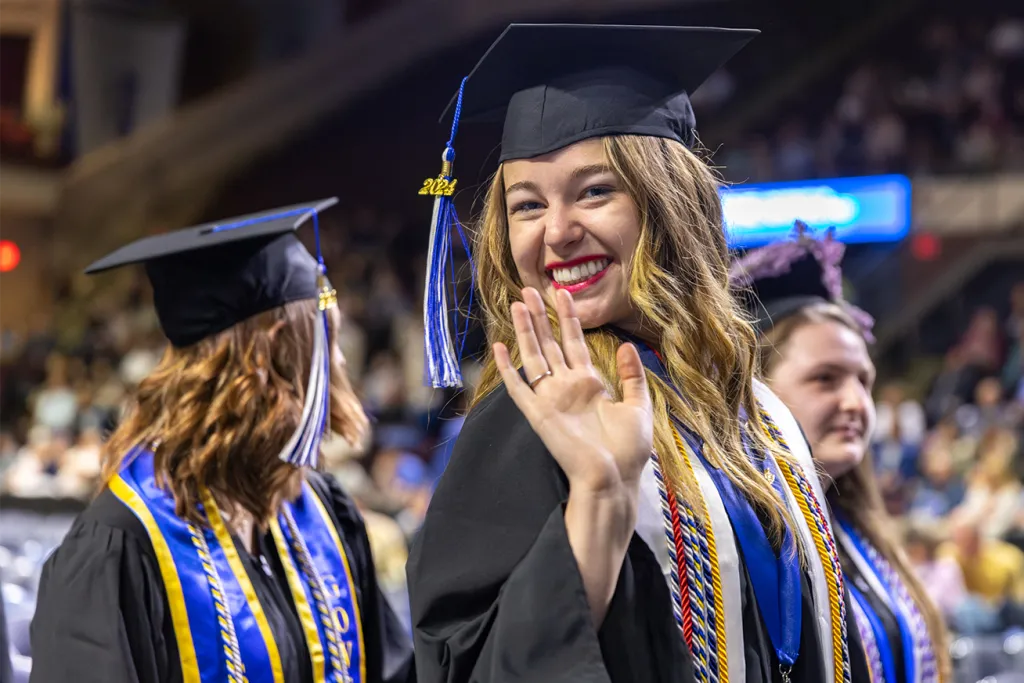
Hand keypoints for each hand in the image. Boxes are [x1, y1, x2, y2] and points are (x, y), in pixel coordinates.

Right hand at [494, 287, 652, 494]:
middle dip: (540, 316)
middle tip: (529, 289)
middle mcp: (566, 386)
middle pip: (549, 343)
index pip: (574, 342)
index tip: (563, 292)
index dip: (568, 317)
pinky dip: (507, 369)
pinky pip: (518, 388)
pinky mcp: (538, 414)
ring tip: (517, 304)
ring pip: (533, 356)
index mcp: (590, 383)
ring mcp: (550, 398)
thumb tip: (625, 345)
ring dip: (524, 331)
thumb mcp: (639, 407)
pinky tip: (499, 347)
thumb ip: (632, 376)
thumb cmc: (628, 450)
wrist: (613, 479)